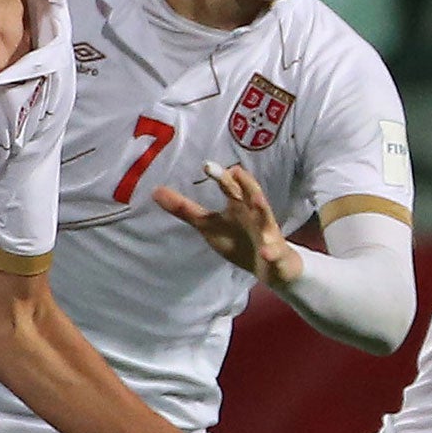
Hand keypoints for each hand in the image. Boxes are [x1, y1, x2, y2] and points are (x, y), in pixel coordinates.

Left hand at [155, 163, 303, 289]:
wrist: (274, 267)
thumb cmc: (241, 241)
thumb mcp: (209, 226)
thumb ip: (185, 210)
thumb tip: (155, 191)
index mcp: (240, 206)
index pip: (231, 187)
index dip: (221, 176)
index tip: (206, 165)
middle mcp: (256, 216)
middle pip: (253, 196)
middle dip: (245, 185)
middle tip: (235, 171)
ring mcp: (269, 234)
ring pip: (268, 219)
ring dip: (263, 210)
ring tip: (257, 199)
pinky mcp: (277, 254)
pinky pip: (274, 252)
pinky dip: (271, 251)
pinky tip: (266, 252)